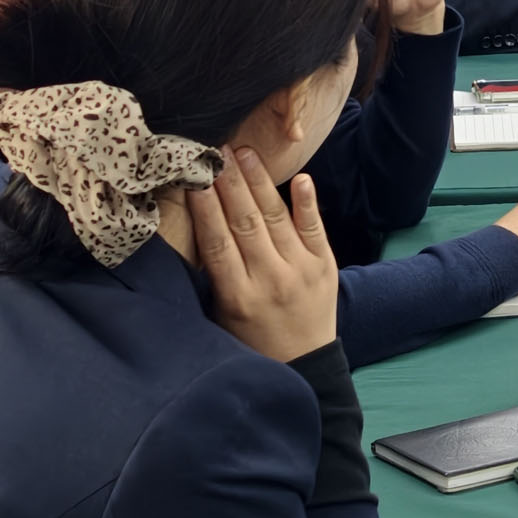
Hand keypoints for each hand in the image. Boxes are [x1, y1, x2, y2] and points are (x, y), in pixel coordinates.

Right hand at [183, 142, 341, 365]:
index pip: (217, 242)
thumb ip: (212, 274)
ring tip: (245, 153)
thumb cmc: (251, 339)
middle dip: (230, 183)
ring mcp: (300, 271)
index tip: (194, 176)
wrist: (305, 365)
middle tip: (217, 151)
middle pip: (245, 223)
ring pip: (276, 218)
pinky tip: (300, 177)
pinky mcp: (325, 266)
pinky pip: (314, 228)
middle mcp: (270, 280)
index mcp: (238, 296)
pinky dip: (307, 202)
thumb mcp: (222, 313)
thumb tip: (193, 224)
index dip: (205, 207)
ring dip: (259, 182)